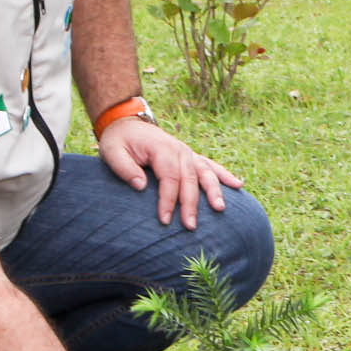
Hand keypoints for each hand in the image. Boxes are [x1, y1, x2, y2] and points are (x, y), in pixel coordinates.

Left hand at [97, 118, 240, 228]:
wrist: (127, 123)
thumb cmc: (119, 141)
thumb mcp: (112, 152)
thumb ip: (125, 169)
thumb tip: (141, 186)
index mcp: (162, 149)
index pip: (169, 178)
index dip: (168, 200)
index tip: (165, 220)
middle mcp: (179, 150)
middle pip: (189, 180)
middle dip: (191, 204)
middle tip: (190, 226)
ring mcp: (188, 153)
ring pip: (205, 173)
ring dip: (214, 191)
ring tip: (220, 208)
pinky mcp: (191, 157)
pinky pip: (211, 166)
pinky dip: (225, 175)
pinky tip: (238, 185)